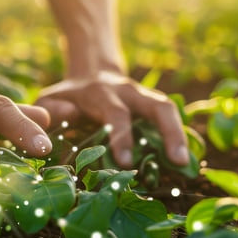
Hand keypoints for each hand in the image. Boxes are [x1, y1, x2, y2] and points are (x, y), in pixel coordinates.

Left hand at [35, 71, 187, 166]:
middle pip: (157, 105)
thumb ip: (52, 110)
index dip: (122, 137)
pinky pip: (171, 117)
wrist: (91, 73)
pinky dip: (180, 136)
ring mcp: (144, 96)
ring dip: (180, 135)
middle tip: (178, 161)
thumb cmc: (68, 97)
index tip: (125, 162)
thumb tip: (69, 116)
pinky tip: (185, 159)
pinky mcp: (153, 104)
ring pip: (168, 109)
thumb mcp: (51, 99)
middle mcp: (129, 92)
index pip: (116, 114)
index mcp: (102, 93)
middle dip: (169, 132)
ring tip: (186, 163)